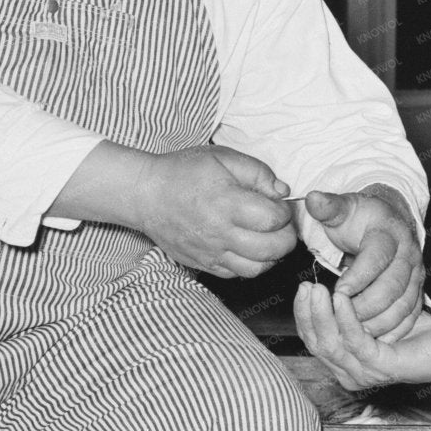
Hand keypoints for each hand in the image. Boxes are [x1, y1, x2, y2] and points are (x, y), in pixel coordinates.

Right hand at [129, 145, 297, 277]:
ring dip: (270, 256)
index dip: (284, 212)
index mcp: (227, 203)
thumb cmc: (183, 172)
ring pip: (256, 269)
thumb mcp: (223, 156)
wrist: (145, 194)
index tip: (277, 205)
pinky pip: (236, 274)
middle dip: (285, 237)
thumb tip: (282, 192)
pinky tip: (246, 247)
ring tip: (266, 239)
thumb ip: (258, 172)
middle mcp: (220, 233)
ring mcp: (211, 253)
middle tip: (280, 225)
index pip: (273, 220)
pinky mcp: (203, 264)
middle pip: (272, 249)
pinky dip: (248, 264)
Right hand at [294, 282, 430, 395]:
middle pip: (316, 343)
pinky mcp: (381, 367)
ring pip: (330, 344)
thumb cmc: (414, 333)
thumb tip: (328, 287)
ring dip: (321, 314)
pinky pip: (355, 341)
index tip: (302, 288)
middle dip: (307, 313)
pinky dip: (345, 318)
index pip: (313, 340)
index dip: (304, 315)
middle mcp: (350, 374)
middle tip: (305, 286)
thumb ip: (351, 310)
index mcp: (345, 364)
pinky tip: (341, 298)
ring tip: (318, 289)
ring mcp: (365, 374)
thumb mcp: (374, 318)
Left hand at [301, 187, 423, 338]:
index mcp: (390, 234)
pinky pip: (411, 316)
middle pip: (393, 287)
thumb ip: (328, 206)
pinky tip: (373, 337)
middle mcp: (409, 255)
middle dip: (366, 306)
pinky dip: (393, 330)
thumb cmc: (361, 220)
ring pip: (404, 306)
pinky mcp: (417, 292)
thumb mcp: (344, 208)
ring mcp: (416, 275)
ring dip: (378, 322)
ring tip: (354, 329)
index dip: (358, 277)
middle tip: (342, 316)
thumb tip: (314, 198)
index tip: (337, 291)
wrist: (386, 223)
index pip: (377, 258)